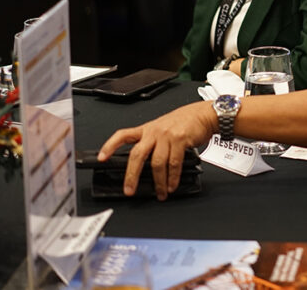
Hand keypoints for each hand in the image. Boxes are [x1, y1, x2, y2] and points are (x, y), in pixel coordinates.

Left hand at [98, 101, 217, 199]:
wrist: (205, 114)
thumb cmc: (185, 122)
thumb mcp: (163, 128)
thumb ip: (152, 143)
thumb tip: (144, 167)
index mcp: (147, 129)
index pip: (123, 135)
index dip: (110, 146)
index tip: (101, 158)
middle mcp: (154, 132)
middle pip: (137, 154)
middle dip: (132, 175)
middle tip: (130, 189)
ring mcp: (167, 135)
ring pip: (156, 163)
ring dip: (158, 181)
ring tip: (160, 192)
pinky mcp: (180, 140)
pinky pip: (174, 163)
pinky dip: (172, 177)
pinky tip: (172, 185)